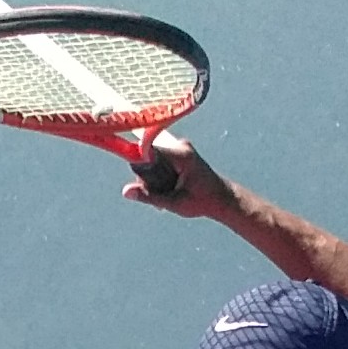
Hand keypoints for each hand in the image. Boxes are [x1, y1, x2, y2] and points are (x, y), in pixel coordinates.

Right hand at [122, 140, 236, 219]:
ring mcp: (178, 147)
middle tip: (161, 198)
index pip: (147, 150)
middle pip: (147, 156)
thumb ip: (149, 196)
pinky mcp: (176, 151)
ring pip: (150, 160)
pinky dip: (159, 177)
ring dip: (154, 180)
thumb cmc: (203, 201)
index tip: (140, 181)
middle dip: (149, 178)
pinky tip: (167, 191)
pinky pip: (157, 161)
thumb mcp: (174, 203)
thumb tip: (125, 191)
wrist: (222, 199)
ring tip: (167, 197)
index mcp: (181, 154)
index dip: (139, 166)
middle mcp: (179, 145)